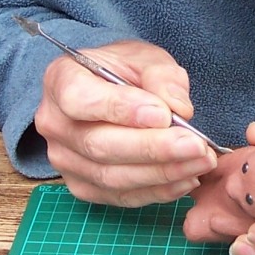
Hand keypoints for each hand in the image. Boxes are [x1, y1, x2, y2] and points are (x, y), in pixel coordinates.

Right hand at [33, 39, 216, 206]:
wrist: (110, 90)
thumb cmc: (125, 71)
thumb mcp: (145, 58)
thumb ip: (162, 76)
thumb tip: (179, 109)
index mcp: (60, 80)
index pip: (80, 99)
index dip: (120, 109)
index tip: (163, 115)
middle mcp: (53, 123)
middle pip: (98, 145)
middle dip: (153, 148)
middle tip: (195, 145)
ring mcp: (65, 160)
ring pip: (111, 176)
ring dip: (161, 173)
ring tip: (200, 162)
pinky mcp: (83, 186)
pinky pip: (120, 196)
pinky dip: (157, 191)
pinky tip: (186, 179)